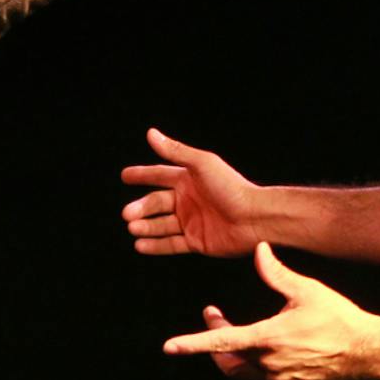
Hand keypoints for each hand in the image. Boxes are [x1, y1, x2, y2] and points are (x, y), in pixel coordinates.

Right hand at [121, 127, 265, 256]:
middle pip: (157, 203)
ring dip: (145, 226)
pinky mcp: (197, 242)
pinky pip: (171, 244)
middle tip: (126, 214)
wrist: (255, 218)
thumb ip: (175, 152)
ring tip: (132, 228)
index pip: (159, 176)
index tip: (124, 176)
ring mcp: (192, 222)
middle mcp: (188, 200)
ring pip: (161, 225)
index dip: (142, 175)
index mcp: (189, 180)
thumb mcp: (201, 164)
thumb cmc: (231, 187)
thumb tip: (151, 134)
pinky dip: (155, 245)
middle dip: (140, 208)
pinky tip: (140, 245)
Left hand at [162, 242, 379, 379]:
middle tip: (213, 312)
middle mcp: (269, 363)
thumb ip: (276, 272)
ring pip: (237, 373)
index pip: (221, 340)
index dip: (193, 342)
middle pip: (226, 354)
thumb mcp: (306, 290)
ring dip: (223, 358)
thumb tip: (259, 248)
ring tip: (220, 342)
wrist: (367, 351)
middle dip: (213, 333)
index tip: (169, 346)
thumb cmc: (338, 317)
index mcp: (268, 338)